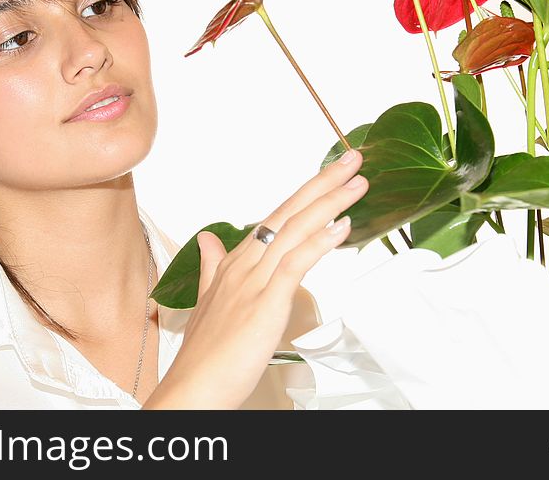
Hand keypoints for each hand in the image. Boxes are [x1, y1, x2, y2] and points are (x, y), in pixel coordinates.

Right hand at [142, 147, 366, 408]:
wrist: (191, 389)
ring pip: (293, 232)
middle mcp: (244, 265)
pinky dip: (317, 244)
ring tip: (357, 183)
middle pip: (288, 214)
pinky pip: (293, 266)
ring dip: (328, 204)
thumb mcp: (206, 300)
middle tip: (353, 159)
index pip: (275, 217)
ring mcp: (253, 283)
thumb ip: (211, 265)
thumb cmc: (204, 353)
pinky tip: (340, 227)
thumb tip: (207, 237)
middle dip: (323, 183)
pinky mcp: (264, 305)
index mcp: (235, 263)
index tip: (331, 174)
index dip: (305, 193)